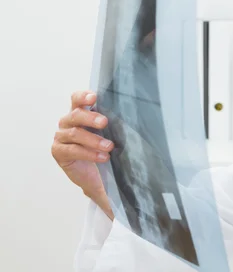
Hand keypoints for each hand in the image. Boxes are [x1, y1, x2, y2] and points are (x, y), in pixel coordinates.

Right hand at [51, 90, 113, 218]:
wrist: (96, 175)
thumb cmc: (103, 148)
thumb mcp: (109, 133)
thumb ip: (112, 122)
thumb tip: (133, 113)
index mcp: (79, 113)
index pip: (77, 99)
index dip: (83, 96)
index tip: (94, 97)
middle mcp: (67, 122)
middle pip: (76, 115)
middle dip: (91, 118)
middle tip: (104, 122)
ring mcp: (61, 137)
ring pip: (75, 133)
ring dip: (93, 140)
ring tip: (109, 146)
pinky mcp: (59, 152)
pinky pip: (72, 150)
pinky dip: (89, 153)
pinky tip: (102, 157)